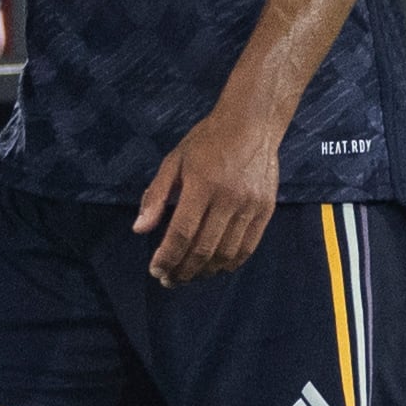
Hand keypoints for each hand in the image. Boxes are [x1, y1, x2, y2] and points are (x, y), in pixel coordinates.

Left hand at [134, 104, 282, 286]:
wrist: (252, 125)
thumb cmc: (207, 141)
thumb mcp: (174, 160)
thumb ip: (156, 195)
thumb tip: (139, 229)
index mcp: (202, 185)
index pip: (181, 232)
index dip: (167, 257)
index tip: (155, 269)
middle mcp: (228, 199)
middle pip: (203, 249)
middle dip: (182, 270)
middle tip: (168, 279)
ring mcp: (250, 207)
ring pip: (226, 254)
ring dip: (204, 272)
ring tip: (187, 276)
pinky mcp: (265, 211)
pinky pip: (247, 248)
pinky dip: (229, 264)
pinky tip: (214, 268)